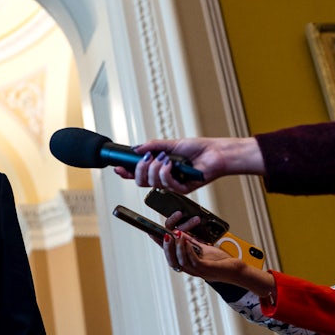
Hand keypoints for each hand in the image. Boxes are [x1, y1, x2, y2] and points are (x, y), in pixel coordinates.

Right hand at [113, 136, 261, 193]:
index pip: (139, 174)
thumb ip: (152, 146)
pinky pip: (167, 184)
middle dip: (138, 170)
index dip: (126, 173)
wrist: (216, 153)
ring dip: (155, 168)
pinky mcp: (183, 189)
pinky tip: (171, 164)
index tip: (118, 167)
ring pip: (152, 182)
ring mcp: (173, 185)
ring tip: (165, 158)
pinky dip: (166, 172)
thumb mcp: (170, 144)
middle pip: (141, 182)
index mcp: (160, 168)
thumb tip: (135, 149)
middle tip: (145, 158)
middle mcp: (165, 178)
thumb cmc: (198, 149)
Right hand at [162, 229, 273, 296]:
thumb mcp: (204, 249)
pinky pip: (192, 261)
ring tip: (176, 235)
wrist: (238, 271)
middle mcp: (191, 270)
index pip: (170, 255)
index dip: (160, 245)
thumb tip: (180, 233)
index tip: (152, 233)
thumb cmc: (222, 262)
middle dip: (166, 247)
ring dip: (177, 247)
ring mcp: (198, 271)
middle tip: (164, 235)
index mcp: (189, 264)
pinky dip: (187, 250)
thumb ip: (192, 243)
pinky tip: (187, 241)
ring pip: (180, 261)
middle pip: (172, 260)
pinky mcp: (206, 270)